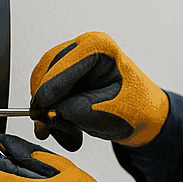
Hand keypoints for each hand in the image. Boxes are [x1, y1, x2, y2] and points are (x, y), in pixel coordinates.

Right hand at [29, 32, 168, 151]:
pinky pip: (46, 92)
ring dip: (48, 111)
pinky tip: (66, 128)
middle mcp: (83, 48)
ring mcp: (73, 59)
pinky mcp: (66, 74)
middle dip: (45, 103)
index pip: (62, 66)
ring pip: (42, 84)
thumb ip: (77, 111)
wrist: (143, 115)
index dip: (48, 91)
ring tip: (66, 134)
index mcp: (100, 47)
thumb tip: (48, 114)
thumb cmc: (136, 109)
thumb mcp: (109, 112)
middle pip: (46, 72)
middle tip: (47, 129)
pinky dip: (52, 112)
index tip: (39, 112)